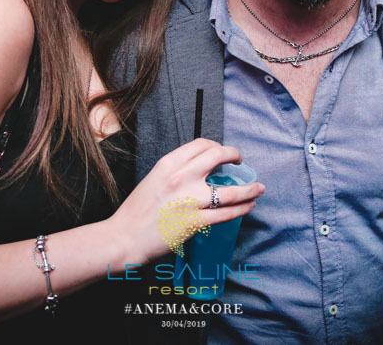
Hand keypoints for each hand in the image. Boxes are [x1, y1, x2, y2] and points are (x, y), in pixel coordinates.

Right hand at [108, 138, 263, 261]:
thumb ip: (176, 172)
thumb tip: (200, 170)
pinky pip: (228, 213)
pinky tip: (249, 206)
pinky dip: (242, 208)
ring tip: (258, 188)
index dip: (217, 146)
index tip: (222, 152)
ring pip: (231, 190)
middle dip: (235, 156)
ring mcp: (191, 200)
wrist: (124, 237)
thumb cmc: (137, 212)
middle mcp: (182, 177)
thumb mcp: (154, 180)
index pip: (201, 145)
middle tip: (240, 162)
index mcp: (169, 164)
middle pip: (218, 156)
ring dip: (250, 188)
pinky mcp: (196, 222)